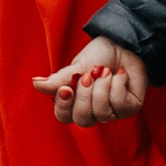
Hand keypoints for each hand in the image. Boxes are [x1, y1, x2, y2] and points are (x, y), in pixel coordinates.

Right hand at [33, 36, 148, 126]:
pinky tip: (119, 75)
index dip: (63, 106)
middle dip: (84, 96)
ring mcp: (112, 111)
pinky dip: (117, 85)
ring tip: (105, 71)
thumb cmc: (98, 56)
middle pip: (83, 119)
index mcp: (75, 102)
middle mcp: (93, 111)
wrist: (123, 45)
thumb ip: (58, 79)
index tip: (65, 88)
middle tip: (88, 76)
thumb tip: (35, 83)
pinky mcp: (129, 108)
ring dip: (102, 88)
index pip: (64, 116)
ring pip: (102, 113)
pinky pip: (120, 105)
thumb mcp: (76, 67)